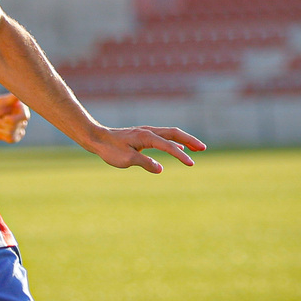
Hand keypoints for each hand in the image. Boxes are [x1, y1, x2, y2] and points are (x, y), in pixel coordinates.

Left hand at [0, 94, 29, 143]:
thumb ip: (12, 98)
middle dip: (1, 123)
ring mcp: (20, 128)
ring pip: (11, 132)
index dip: (14, 119)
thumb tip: (20, 94)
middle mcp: (23, 118)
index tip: (4, 118)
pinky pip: (10, 139)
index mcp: (22, 108)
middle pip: (15, 125)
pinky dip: (0, 133)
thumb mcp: (1, 101)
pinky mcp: (15, 137)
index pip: (25, 116)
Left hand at [89, 125, 206, 172]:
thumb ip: (144, 163)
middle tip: (203, 149)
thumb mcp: (126, 160)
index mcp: (146, 137)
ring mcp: (146, 132)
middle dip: (190, 141)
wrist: (97, 138)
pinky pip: (163, 137)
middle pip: (175, 133)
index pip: (168, 146)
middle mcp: (148, 131)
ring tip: (197, 148)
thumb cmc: (110, 150)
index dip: (181, 155)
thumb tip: (160, 169)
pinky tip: (177, 148)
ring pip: (170, 134)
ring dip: (184, 140)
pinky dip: (173, 141)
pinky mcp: (143, 135)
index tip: (191, 163)